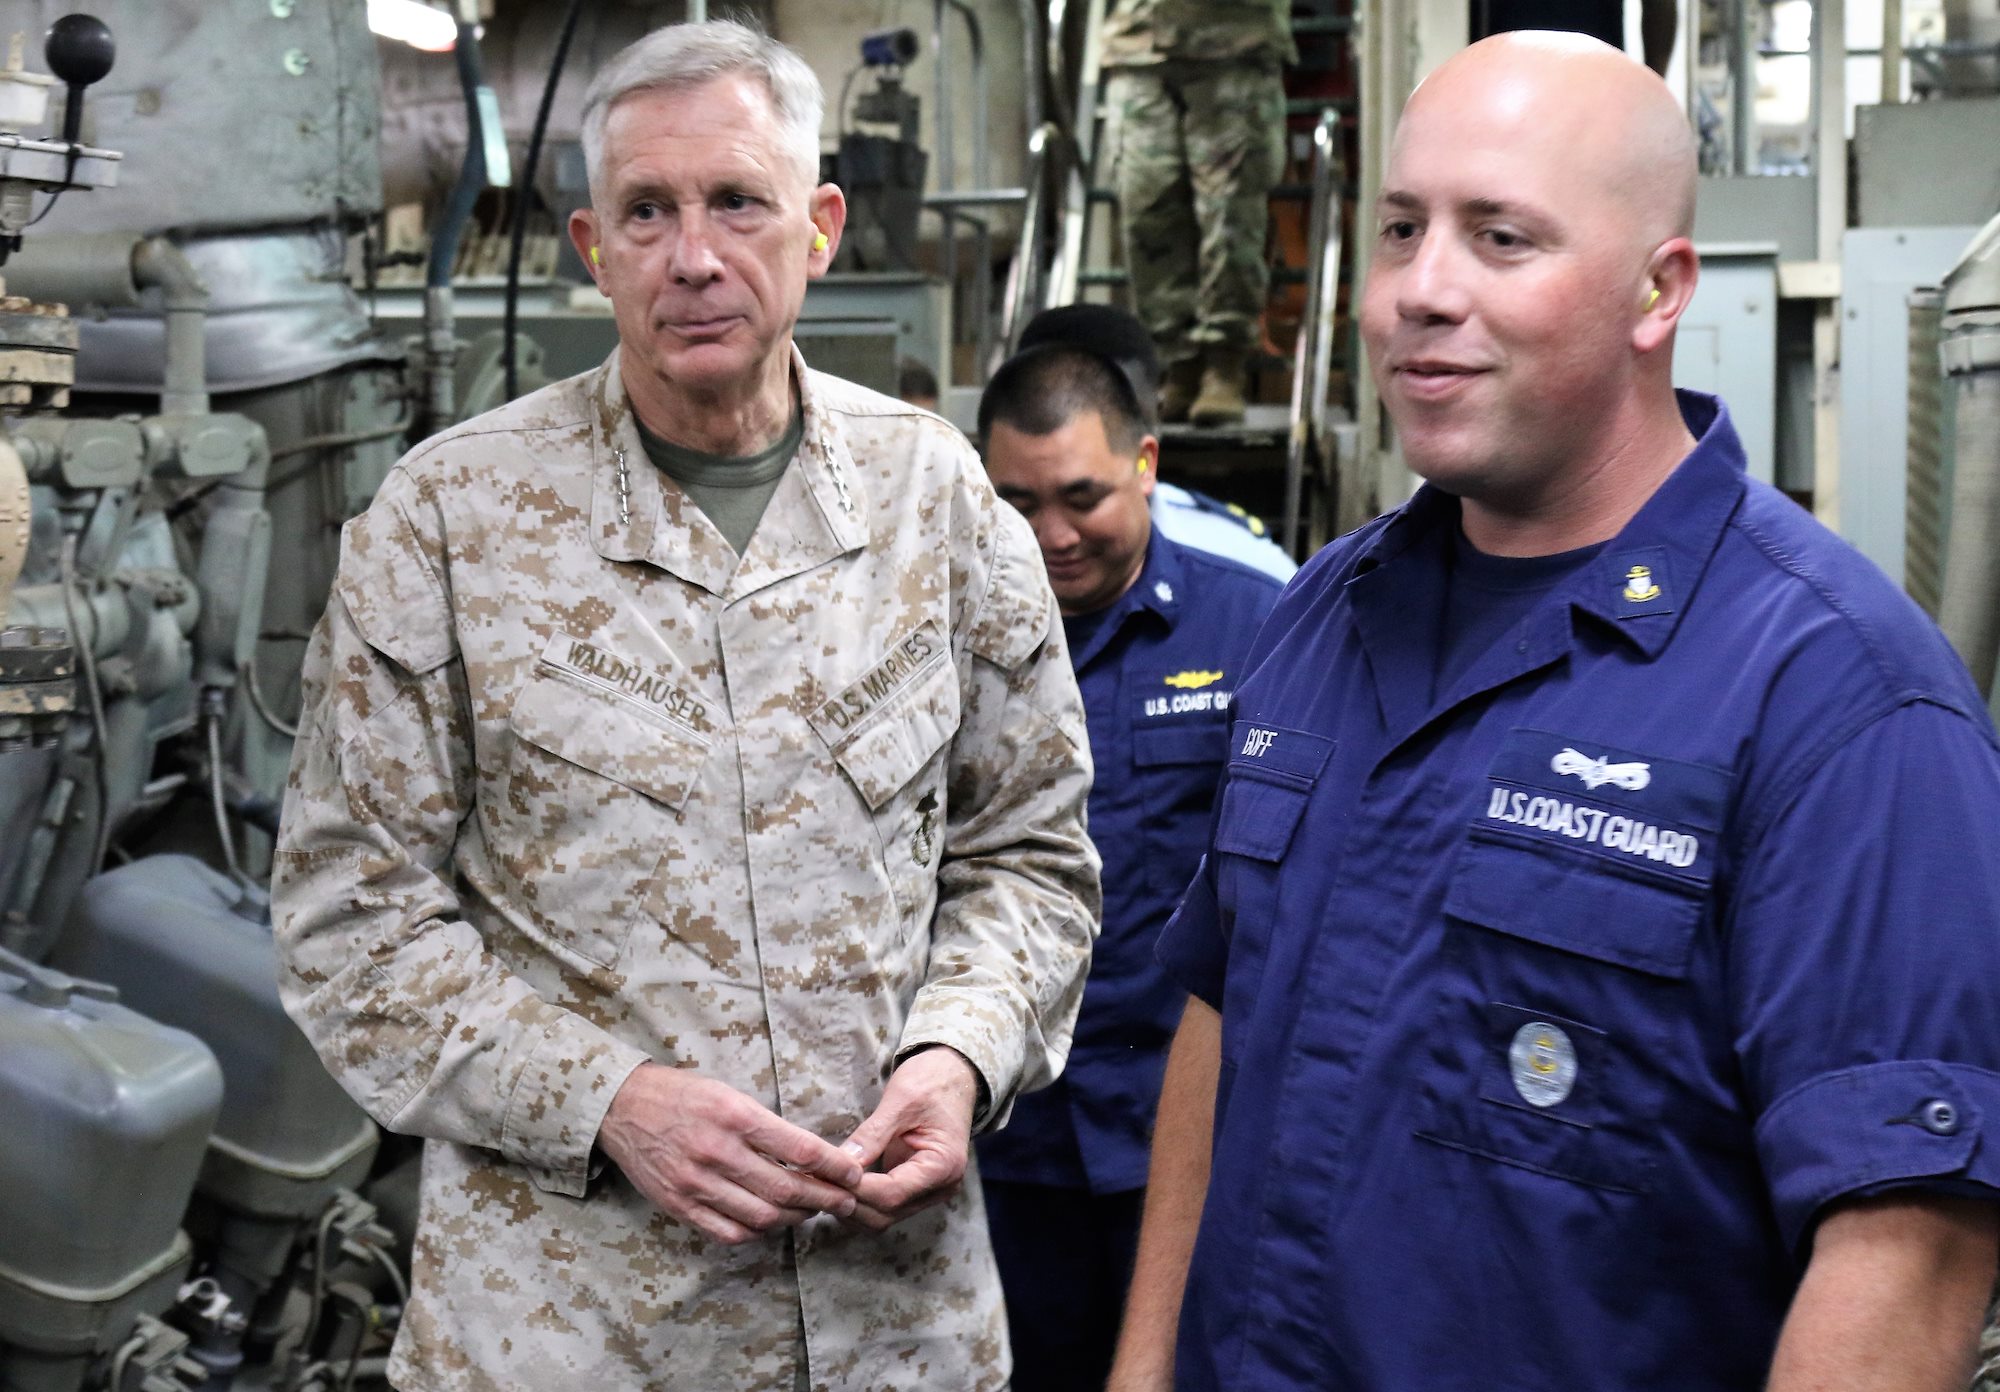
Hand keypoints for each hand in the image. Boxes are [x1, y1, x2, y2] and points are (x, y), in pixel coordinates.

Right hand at [597, 1062, 863, 1243]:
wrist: (622, 1106)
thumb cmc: (682, 1094)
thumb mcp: (729, 1093)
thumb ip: (766, 1126)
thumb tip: (810, 1156)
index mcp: (735, 1116)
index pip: (801, 1150)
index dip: (835, 1168)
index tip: (854, 1174)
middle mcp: (717, 1152)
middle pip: (786, 1190)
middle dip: (826, 1200)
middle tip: (846, 1202)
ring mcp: (696, 1183)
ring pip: (762, 1217)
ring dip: (795, 1219)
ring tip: (811, 1211)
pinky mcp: (679, 1206)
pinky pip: (729, 1232)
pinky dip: (758, 1233)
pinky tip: (770, 1223)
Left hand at [838, 1046, 981, 1231]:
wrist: (954, 1075)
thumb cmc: (931, 1081)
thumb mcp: (901, 1100)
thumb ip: (873, 1134)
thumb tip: (841, 1163)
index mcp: (943, 1166)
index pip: (891, 1194)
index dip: (854, 1190)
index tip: (823, 1176)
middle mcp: (941, 1187)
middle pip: (886, 1213)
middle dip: (849, 1202)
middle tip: (814, 1181)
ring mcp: (930, 1191)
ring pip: (883, 1216)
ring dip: (851, 1206)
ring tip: (821, 1183)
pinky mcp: (916, 1187)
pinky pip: (884, 1204)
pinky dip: (860, 1200)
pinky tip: (837, 1184)